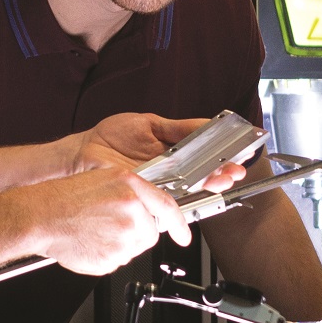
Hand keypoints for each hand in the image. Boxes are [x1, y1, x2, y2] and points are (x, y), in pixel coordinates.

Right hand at [23, 166, 191, 275]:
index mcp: (130, 188)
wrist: (41, 217)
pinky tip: (92, 241)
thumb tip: (148, 210)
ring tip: (96, 231)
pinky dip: (108, 255)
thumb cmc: (64, 198)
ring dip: (121, 243)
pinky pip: (118, 260)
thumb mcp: (104, 179)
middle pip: (150, 232)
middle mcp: (130, 211)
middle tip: (111, 225)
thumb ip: (132, 194)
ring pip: (134, 248)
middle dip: (137, 232)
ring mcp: (123, 237)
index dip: (179, 224)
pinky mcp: (112, 258)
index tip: (183, 235)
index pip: (168, 207)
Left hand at [74, 112, 249, 196]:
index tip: (238, 156)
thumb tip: (207, 124)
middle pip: (201, 177)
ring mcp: (157, 185)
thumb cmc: (112, 137)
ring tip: (221, 178)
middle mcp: (169, 173)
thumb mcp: (150, 124)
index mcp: (174, 154)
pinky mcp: (144, 194)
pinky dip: (179, 197)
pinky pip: (164, 198)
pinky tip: (191, 188)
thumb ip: (178, 128)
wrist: (84, 151)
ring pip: (188, 190)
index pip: (204, 158)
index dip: (222, 159)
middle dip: (221, 174)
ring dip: (207, 185)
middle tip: (233, 171)